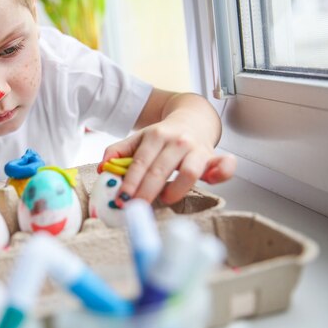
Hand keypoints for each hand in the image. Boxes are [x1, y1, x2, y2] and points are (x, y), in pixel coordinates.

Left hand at [102, 121, 235, 205]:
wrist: (192, 119)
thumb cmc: (163, 136)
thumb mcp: (139, 139)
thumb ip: (119, 152)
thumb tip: (104, 168)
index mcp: (155, 136)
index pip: (140, 163)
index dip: (130, 182)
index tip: (122, 200)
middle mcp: (177, 141)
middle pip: (160, 170)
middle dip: (146, 192)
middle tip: (136, 209)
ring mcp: (197, 149)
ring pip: (189, 172)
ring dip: (176, 190)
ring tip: (164, 200)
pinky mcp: (214, 157)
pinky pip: (224, 165)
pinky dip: (222, 173)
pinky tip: (212, 181)